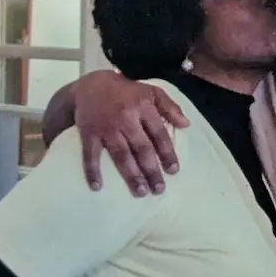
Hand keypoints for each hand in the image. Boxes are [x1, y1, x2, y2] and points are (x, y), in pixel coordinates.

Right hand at [74, 71, 189, 194]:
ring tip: (141, 192)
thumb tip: (186, 124)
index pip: (159, 133)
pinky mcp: (88, 132)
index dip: (167, 153)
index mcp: (143, 107)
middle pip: (141, 148)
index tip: (173, 171)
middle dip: (151, 170)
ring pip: (121, 154)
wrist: (91, 85)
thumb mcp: (151, 91)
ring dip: (131, 175)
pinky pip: (90, 154)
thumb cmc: (127, 92)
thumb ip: (170, 107)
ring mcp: (106, 126)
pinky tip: (97, 186)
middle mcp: (126, 118)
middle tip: (159, 189)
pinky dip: (92, 170)